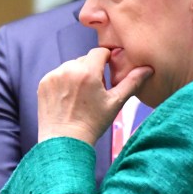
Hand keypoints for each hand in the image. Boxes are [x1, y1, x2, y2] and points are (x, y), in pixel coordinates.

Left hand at [37, 47, 151, 144]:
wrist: (64, 141)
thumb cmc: (92, 123)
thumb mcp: (115, 103)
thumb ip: (132, 82)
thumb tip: (148, 69)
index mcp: (87, 72)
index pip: (99, 52)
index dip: (106, 60)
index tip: (108, 71)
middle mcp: (68, 69)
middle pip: (85, 60)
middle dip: (92, 70)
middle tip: (95, 91)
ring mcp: (53, 76)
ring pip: (70, 67)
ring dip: (77, 75)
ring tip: (80, 97)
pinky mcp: (43, 83)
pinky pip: (57, 75)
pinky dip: (63, 82)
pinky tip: (68, 99)